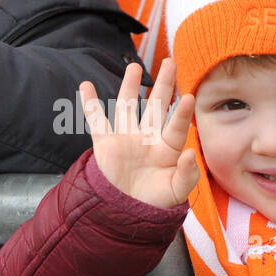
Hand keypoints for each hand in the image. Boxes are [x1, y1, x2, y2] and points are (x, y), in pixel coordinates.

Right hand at [80, 58, 198, 208]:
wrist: (127, 214)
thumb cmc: (156, 202)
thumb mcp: (177, 191)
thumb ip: (187, 174)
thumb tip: (189, 152)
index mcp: (167, 148)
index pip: (175, 126)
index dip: (182, 113)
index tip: (189, 97)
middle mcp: (147, 138)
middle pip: (156, 105)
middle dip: (163, 84)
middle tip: (170, 61)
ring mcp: (125, 138)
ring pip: (128, 106)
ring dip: (131, 86)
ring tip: (135, 66)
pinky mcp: (105, 144)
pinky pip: (96, 120)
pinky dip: (90, 103)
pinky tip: (86, 85)